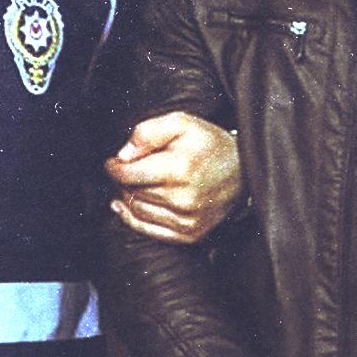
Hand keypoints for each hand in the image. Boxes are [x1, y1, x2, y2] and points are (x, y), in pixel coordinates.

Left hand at [105, 111, 241, 243]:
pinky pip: (149, 231)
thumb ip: (147, 133)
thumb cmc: (208, 144)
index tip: (113, 163)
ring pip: (138, 211)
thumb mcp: (181, 123)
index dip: (114, 168)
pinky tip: (125, 207)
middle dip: (124, 181)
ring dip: (130, 197)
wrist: (243, 171)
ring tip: (136, 184)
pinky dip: (133, 219)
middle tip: (129, 169)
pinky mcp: (190, 234)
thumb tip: (123, 156)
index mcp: (179, 170)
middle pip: (132, 193)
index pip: (128, 175)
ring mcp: (187, 220)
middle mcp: (183, 199)